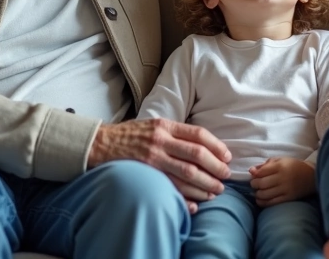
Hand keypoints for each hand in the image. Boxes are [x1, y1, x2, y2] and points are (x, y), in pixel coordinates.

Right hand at [88, 119, 231, 213]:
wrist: (101, 143)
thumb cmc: (131, 134)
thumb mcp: (154, 125)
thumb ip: (175, 132)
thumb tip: (203, 144)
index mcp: (165, 125)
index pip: (198, 135)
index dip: (217, 146)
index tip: (227, 157)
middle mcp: (160, 140)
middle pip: (196, 155)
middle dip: (215, 168)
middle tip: (225, 177)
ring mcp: (152, 157)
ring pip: (186, 173)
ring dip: (205, 185)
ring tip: (215, 192)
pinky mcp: (144, 173)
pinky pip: (169, 188)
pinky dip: (184, 198)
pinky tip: (195, 204)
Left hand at [248, 157, 314, 206]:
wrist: (311, 176)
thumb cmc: (293, 166)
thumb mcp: (280, 160)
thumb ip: (265, 165)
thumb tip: (251, 171)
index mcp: (280, 166)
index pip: (261, 172)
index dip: (254, 175)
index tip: (253, 176)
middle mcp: (283, 178)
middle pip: (261, 183)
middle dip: (254, 184)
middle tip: (254, 184)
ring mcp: (286, 189)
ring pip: (265, 194)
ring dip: (257, 194)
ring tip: (257, 192)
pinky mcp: (288, 198)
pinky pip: (272, 202)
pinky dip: (262, 202)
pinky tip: (260, 200)